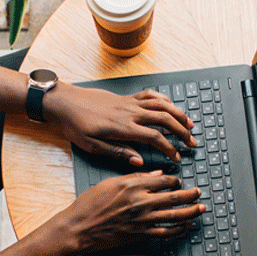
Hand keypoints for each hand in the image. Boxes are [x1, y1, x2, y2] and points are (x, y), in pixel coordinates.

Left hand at [46, 84, 195, 167]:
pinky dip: (164, 99)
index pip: (155, 137)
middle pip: (164, 119)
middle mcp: (130, 112)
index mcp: (123, 127)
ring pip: (161, 105)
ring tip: (190, 124)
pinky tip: (170, 106)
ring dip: (178, 114)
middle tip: (192, 143)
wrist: (64, 102)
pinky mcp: (126, 97)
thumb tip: (140, 160)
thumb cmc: (75, 125)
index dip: (170, 148)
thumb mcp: (93, 146)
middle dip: (182, 131)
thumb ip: (118, 153)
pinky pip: (150, 95)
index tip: (177, 157)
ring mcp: (129, 102)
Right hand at [56, 170, 204, 255]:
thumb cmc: (89, 204)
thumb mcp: (110, 183)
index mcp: (133, 185)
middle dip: (190, 194)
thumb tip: (156, 174)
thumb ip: (134, 177)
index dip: (174, 180)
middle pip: (174, 196)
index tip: (178, 181)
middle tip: (198, 192)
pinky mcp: (140, 235)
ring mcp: (142, 220)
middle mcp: (140, 202)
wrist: (78, 228)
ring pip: (175, 215)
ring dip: (191, 211)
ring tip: (201, 208)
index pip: (163, 180)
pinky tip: (186, 226)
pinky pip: (166, 232)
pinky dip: (179, 229)